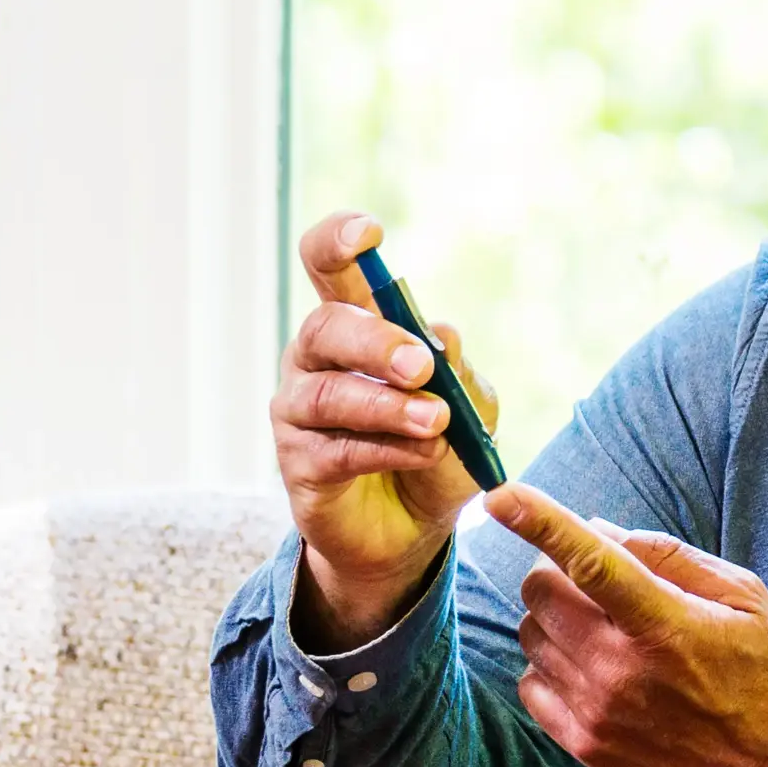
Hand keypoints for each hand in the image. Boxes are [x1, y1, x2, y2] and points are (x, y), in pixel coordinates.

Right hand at [272, 209, 502, 648]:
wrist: (411, 532)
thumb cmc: (436, 452)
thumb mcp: (469, 412)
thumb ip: (459, 376)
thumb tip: (443, 335)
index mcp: (354, 327)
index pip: (327, 266)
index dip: (337, 241)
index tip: (369, 234)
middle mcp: (315, 360)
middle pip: (324, 327)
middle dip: (374, 342)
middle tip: (421, 366)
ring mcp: (298, 413)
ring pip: (326, 394)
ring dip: (386, 406)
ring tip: (436, 422)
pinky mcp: (299, 466)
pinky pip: (335, 450)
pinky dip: (384, 450)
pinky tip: (420, 453)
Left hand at [482, 485, 767, 766]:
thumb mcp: (746, 598)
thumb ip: (669, 556)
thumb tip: (596, 528)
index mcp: (668, 627)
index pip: (590, 562)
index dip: (540, 522)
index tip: (501, 495)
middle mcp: (623, 672)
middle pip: (540, 590)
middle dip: (558, 568)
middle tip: (597, 577)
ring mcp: (598, 714)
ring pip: (530, 634)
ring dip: (556, 616)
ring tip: (608, 630)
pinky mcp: (586, 746)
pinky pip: (530, 684)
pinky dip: (551, 664)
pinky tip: (595, 668)